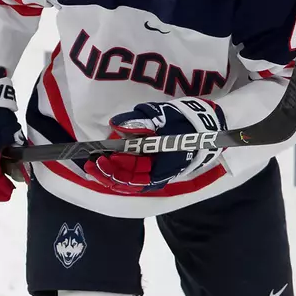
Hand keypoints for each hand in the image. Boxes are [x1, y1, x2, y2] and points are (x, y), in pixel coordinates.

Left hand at [84, 98, 226, 193]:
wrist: (205, 121)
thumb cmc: (185, 119)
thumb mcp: (162, 115)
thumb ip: (139, 120)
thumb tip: (116, 124)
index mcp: (163, 166)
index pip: (135, 178)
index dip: (116, 172)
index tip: (101, 160)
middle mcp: (158, 173)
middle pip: (129, 180)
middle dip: (108, 173)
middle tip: (91, 162)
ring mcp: (155, 170)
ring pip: (129, 177)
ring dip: (110, 172)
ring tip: (93, 163)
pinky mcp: (152, 164)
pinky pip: (132, 171)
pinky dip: (118, 167)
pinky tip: (106, 160)